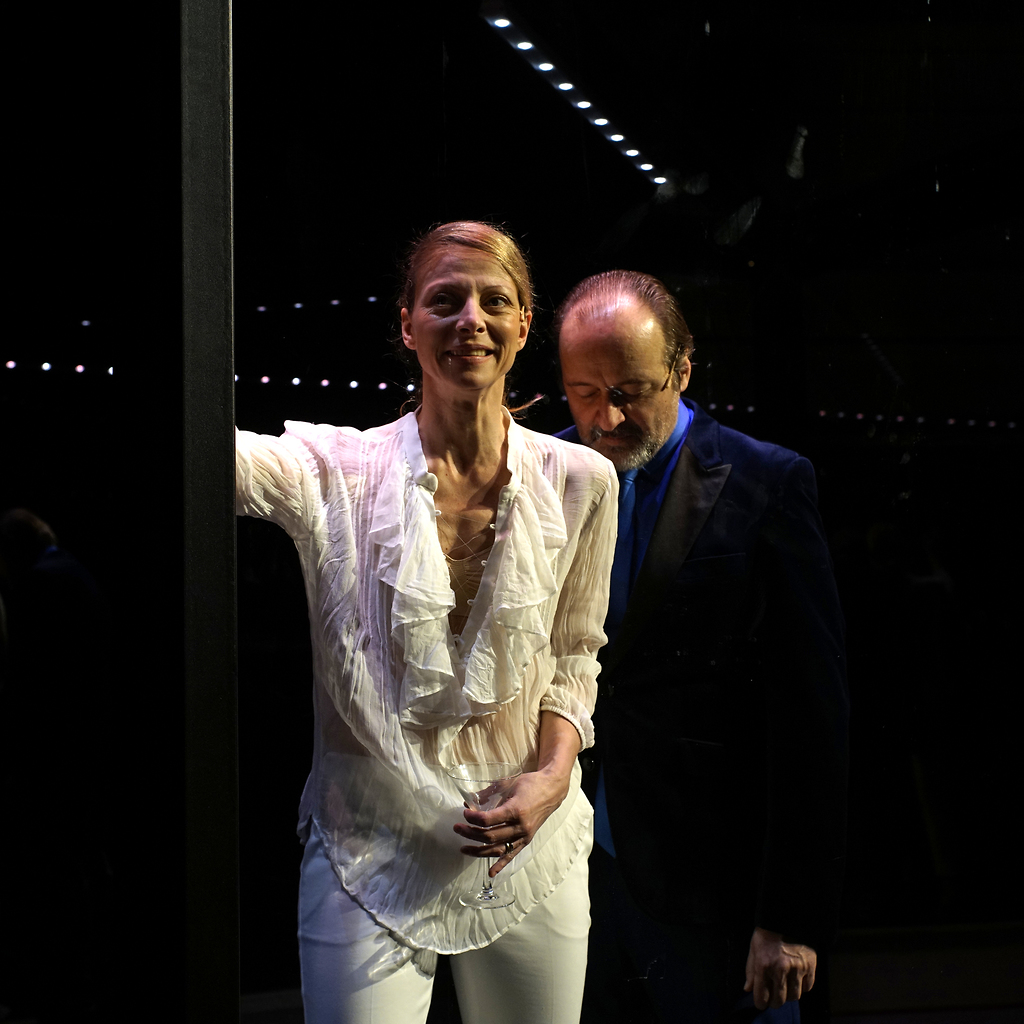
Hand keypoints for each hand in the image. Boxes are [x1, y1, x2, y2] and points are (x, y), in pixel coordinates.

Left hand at [453, 711, 578, 876]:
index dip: (473, 818)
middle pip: (489, 836)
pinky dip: (500, 865)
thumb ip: (489, 793)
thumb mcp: (509, 783)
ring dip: (478, 851)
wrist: (552, 789)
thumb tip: (470, 800)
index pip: (488, 820)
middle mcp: (520, 826)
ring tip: (463, 848)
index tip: (464, 813)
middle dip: (470, 833)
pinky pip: (512, 855)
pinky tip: (490, 873)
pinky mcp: (526, 840)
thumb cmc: (530, 783)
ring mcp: (524, 835)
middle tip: (457, 828)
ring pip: (497, 849)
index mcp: (515, 810)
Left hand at [743, 926, 815, 1009]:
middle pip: (779, 1000)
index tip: (761, 1002)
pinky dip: (802, 987)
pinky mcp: (810, 966)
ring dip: (788, 995)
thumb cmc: (767, 934)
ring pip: (794, 996)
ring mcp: (797, 968)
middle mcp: (780, 969)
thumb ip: (750, 971)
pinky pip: (807, 988)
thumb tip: (748, 989)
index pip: (761, 996)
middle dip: (774, 1002)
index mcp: (763, 965)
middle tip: (773, 997)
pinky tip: (796, 979)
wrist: (786, 918)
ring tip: (785, 986)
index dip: (760, 1002)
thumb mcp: (754, 949)